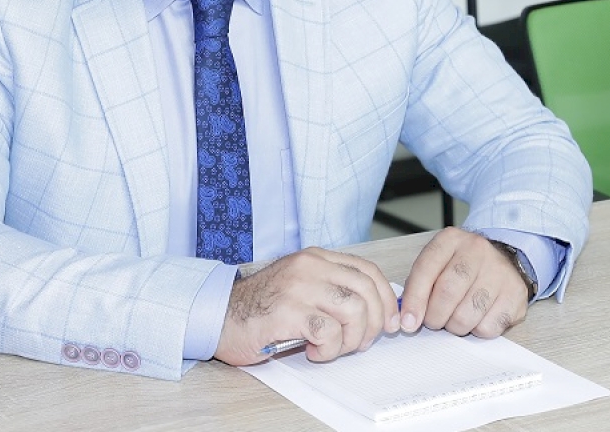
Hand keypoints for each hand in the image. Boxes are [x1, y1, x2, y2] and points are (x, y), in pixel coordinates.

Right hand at [214, 247, 399, 366]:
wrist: (218, 316)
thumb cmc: (261, 308)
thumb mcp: (301, 287)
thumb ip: (332, 291)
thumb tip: (376, 313)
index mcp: (317, 258)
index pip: (368, 271)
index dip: (386, 300)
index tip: (391, 323)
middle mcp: (311, 266)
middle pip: (366, 291)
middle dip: (375, 323)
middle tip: (360, 343)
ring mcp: (300, 287)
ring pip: (354, 310)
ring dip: (351, 339)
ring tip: (333, 348)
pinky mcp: (288, 312)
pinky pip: (328, 332)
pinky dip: (329, 349)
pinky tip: (313, 351)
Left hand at [400, 227, 528, 339]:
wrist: (503, 261)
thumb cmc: (462, 267)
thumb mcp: (437, 264)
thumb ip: (419, 286)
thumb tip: (408, 320)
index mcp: (451, 239)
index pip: (426, 269)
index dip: (414, 300)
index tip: (408, 322)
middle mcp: (477, 250)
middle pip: (447, 293)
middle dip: (435, 317)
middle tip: (434, 321)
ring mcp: (499, 272)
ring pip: (467, 315)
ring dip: (455, 326)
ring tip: (456, 318)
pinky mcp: (516, 295)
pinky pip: (488, 328)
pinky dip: (477, 331)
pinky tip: (477, 318)